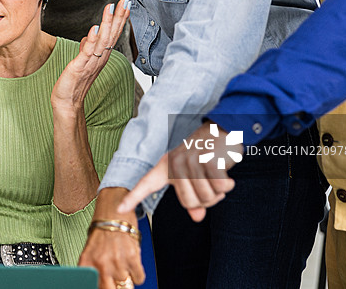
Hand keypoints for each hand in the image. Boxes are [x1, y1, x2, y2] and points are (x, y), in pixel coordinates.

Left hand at [51, 0, 130, 115]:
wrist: (67, 103)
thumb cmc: (75, 82)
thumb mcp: (84, 60)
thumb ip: (88, 46)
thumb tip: (91, 33)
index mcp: (102, 55)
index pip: (112, 34)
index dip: (119, 19)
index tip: (125, 4)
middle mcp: (100, 58)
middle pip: (111, 35)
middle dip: (118, 17)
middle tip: (125, 2)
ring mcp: (91, 62)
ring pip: (102, 41)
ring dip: (107, 24)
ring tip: (111, 8)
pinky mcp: (79, 67)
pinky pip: (88, 52)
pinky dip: (91, 40)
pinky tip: (94, 28)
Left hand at [79, 188, 144, 288]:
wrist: (113, 207)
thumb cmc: (103, 227)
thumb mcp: (91, 249)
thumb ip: (94, 268)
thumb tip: (99, 284)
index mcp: (87, 263)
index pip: (95, 287)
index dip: (103, 288)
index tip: (107, 286)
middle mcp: (101, 264)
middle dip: (116, 287)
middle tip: (117, 281)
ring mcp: (117, 261)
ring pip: (127, 285)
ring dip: (127, 277)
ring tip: (123, 263)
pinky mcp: (132, 257)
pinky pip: (139, 278)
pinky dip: (137, 273)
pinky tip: (132, 262)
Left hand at [118, 123, 239, 221]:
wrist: (222, 129)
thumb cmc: (206, 155)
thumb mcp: (194, 174)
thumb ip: (193, 197)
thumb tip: (196, 217)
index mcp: (166, 167)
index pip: (146, 184)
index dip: (133, 198)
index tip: (119, 209)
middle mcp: (175, 164)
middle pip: (189, 202)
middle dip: (205, 200)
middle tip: (210, 185)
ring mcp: (190, 161)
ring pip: (205, 197)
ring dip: (217, 193)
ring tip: (217, 177)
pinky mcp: (208, 160)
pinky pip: (218, 188)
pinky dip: (226, 185)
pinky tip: (226, 175)